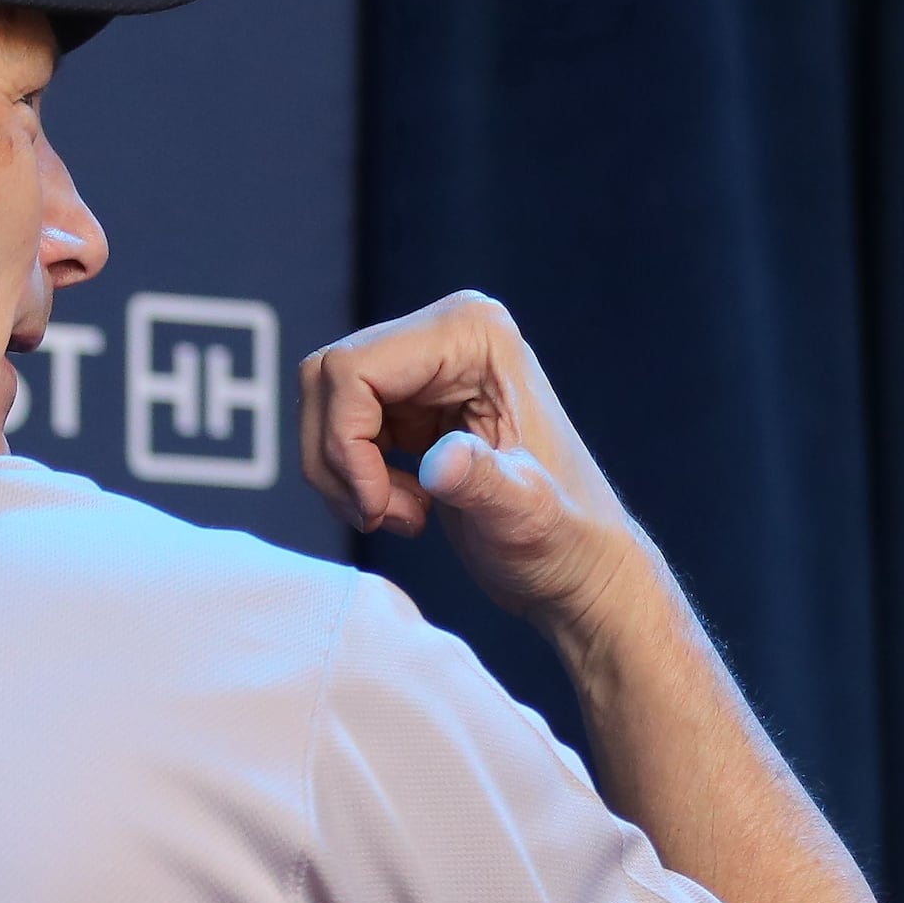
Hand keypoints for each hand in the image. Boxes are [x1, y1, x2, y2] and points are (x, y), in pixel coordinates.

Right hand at [298, 292, 652, 641]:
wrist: (578, 566)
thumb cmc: (565, 541)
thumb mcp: (526, 515)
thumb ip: (484, 482)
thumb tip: (439, 461)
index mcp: (476, 336)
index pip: (352, 369)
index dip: (345, 443)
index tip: (377, 507)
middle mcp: (448, 336)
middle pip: (328, 382)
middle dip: (339, 461)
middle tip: (381, 514)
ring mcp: (427, 368)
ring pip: (326, 408)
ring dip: (344, 475)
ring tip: (401, 515)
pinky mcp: (412, 404)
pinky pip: (341, 430)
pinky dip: (353, 480)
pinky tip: (404, 508)